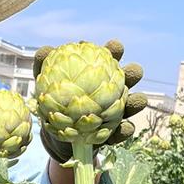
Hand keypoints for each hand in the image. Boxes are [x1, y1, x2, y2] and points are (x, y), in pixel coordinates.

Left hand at [33, 39, 147, 163]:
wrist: (55, 136)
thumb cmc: (53, 103)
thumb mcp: (45, 85)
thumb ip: (44, 68)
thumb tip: (45, 50)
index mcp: (96, 76)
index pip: (108, 60)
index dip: (114, 51)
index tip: (116, 46)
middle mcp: (110, 93)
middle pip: (126, 80)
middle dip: (132, 73)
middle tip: (135, 71)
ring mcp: (114, 113)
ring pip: (130, 105)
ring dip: (136, 102)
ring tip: (139, 99)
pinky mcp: (112, 134)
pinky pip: (122, 132)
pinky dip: (125, 130)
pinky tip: (127, 128)